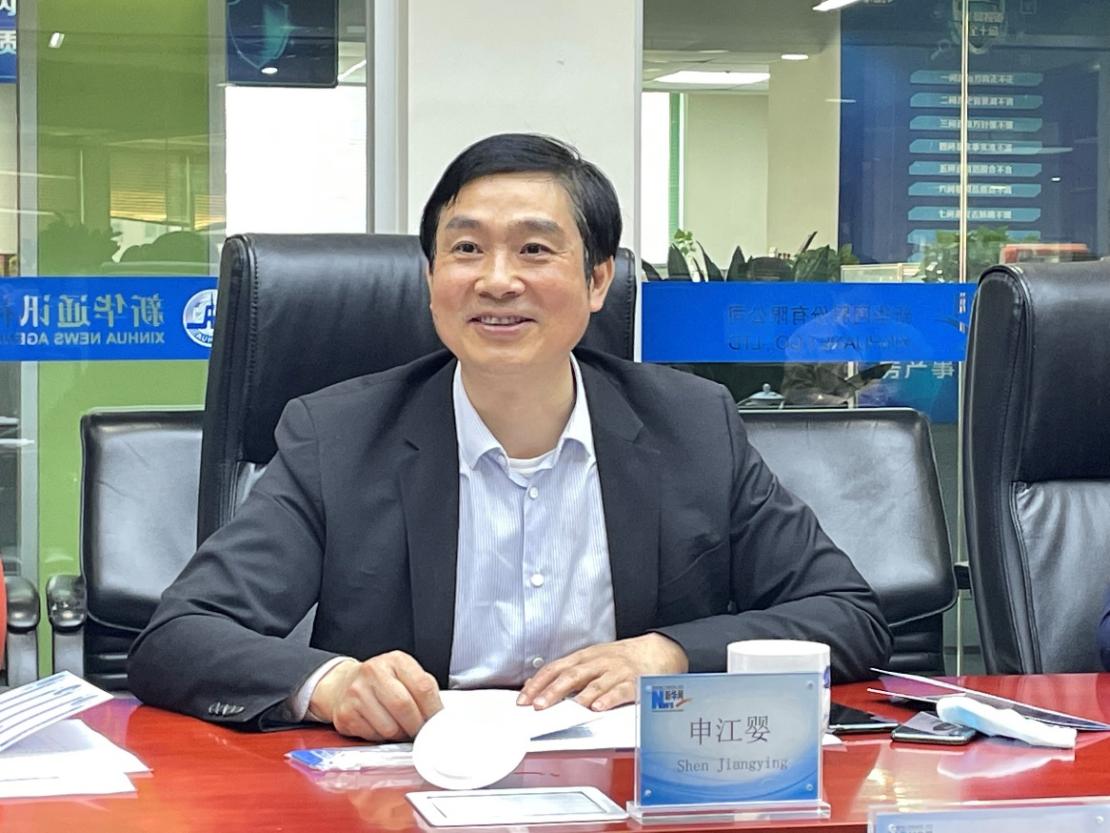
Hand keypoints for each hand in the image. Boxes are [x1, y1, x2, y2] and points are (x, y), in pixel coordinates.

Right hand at [309, 651, 442, 740]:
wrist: (343, 684)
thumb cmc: (382, 682)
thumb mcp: (405, 675)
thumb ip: (423, 690)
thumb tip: (441, 716)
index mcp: (396, 660)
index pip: (423, 687)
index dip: (434, 709)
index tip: (437, 721)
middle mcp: (374, 672)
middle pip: (405, 707)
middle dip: (417, 726)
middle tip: (420, 730)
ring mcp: (357, 692)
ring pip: (389, 727)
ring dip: (400, 734)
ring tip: (399, 727)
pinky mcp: (346, 713)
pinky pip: (373, 736)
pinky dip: (382, 738)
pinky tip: (381, 727)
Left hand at [516, 634, 687, 711]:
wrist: (657, 651)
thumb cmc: (620, 659)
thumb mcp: (591, 660)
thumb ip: (569, 674)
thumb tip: (539, 689)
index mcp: (584, 657)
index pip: (555, 668)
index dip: (538, 683)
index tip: (524, 699)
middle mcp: (598, 662)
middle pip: (571, 676)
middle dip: (553, 691)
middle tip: (539, 706)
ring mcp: (615, 671)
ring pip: (594, 683)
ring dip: (579, 698)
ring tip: (566, 709)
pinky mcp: (633, 682)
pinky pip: (620, 691)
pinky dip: (608, 699)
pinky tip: (598, 707)